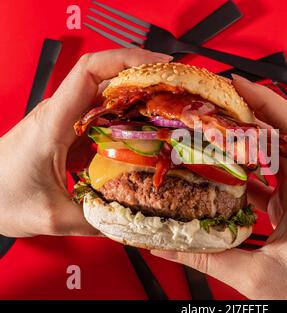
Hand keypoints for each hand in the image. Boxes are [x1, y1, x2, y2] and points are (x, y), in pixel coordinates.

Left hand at [0, 48, 171, 236]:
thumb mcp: (51, 216)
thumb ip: (95, 219)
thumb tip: (133, 217)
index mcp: (54, 122)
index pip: (90, 71)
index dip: (127, 60)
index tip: (158, 66)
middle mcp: (60, 115)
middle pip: (106, 79)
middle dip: (143, 79)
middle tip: (175, 92)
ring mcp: (64, 122)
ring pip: (106, 98)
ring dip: (137, 99)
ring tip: (167, 111)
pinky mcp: (68, 134)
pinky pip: (102, 118)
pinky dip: (126, 120)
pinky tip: (144, 135)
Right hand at [152, 75, 286, 299]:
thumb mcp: (256, 277)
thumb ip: (208, 259)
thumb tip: (170, 244)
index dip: (268, 101)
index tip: (238, 85)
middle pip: (280, 137)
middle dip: (249, 115)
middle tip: (216, 105)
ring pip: (271, 160)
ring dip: (244, 145)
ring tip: (213, 134)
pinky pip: (266, 183)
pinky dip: (244, 174)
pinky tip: (221, 177)